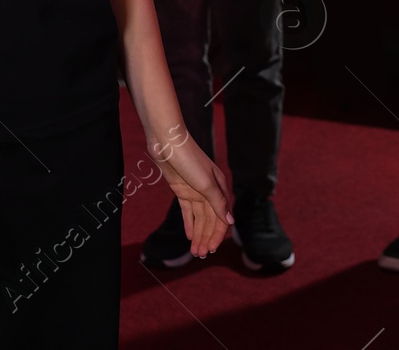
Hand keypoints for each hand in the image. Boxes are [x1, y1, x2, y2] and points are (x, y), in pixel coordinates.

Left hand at [151, 132, 232, 257]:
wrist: (168, 143)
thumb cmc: (189, 160)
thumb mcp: (206, 183)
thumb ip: (217, 203)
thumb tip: (230, 221)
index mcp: (220, 188)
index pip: (221, 217)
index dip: (218, 234)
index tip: (212, 250)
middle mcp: (209, 191)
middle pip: (210, 220)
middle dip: (207, 238)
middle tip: (201, 255)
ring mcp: (195, 191)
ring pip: (199, 218)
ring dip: (198, 234)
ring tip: (195, 251)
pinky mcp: (181, 190)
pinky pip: (188, 211)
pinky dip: (189, 223)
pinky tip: (189, 236)